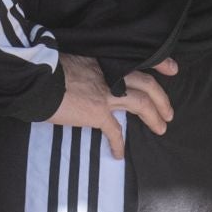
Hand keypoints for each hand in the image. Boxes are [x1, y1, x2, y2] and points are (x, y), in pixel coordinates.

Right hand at [46, 53, 178, 159]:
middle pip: (147, 85)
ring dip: (153, 116)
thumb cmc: (50, 67)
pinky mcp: (98, 112)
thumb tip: (87, 76)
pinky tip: (119, 153)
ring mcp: (107, 93)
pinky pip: (115, 131)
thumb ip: (89, 68)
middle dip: (161, 99)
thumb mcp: (75, 58)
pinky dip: (118, 143)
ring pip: (141, 104)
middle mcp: (112, 74)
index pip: (140, 59)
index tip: (173, 69)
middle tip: (169, 112)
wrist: (38, 79)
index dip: (160, 63)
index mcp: (106, 60)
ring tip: (161, 128)